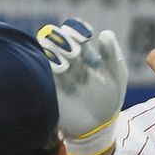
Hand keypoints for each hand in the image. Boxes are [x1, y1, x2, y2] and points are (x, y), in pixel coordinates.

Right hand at [36, 19, 126, 154]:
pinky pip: (37, 67)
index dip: (77, 29)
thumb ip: (112, 54)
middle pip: (56, 37)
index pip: (74, 31)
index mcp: (84, 53)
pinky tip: (58, 68)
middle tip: (75, 52)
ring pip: (43, 49)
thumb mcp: (117, 76)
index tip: (85, 36)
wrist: (97, 126)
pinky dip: (45, 62)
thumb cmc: (109, 98)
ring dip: (53, 50)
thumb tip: (105, 32)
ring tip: (66, 64)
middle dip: (63, 39)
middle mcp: (67, 58)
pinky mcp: (46, 84)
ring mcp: (55, 71)